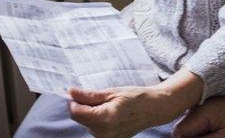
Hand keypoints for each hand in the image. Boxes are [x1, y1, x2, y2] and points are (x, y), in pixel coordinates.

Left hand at [67, 85, 182, 137]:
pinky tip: (110, 113)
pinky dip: (97, 119)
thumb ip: (89, 95)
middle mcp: (104, 133)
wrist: (154, 109)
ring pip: (87, 124)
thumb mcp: (112, 92)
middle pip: (80, 119)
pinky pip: (95, 129)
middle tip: (100, 97)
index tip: (76, 93)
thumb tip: (70, 92)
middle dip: (84, 106)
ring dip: (91, 113)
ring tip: (109, 105)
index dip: (73, 101)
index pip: (76, 112)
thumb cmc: (136, 97)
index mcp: (105, 118)